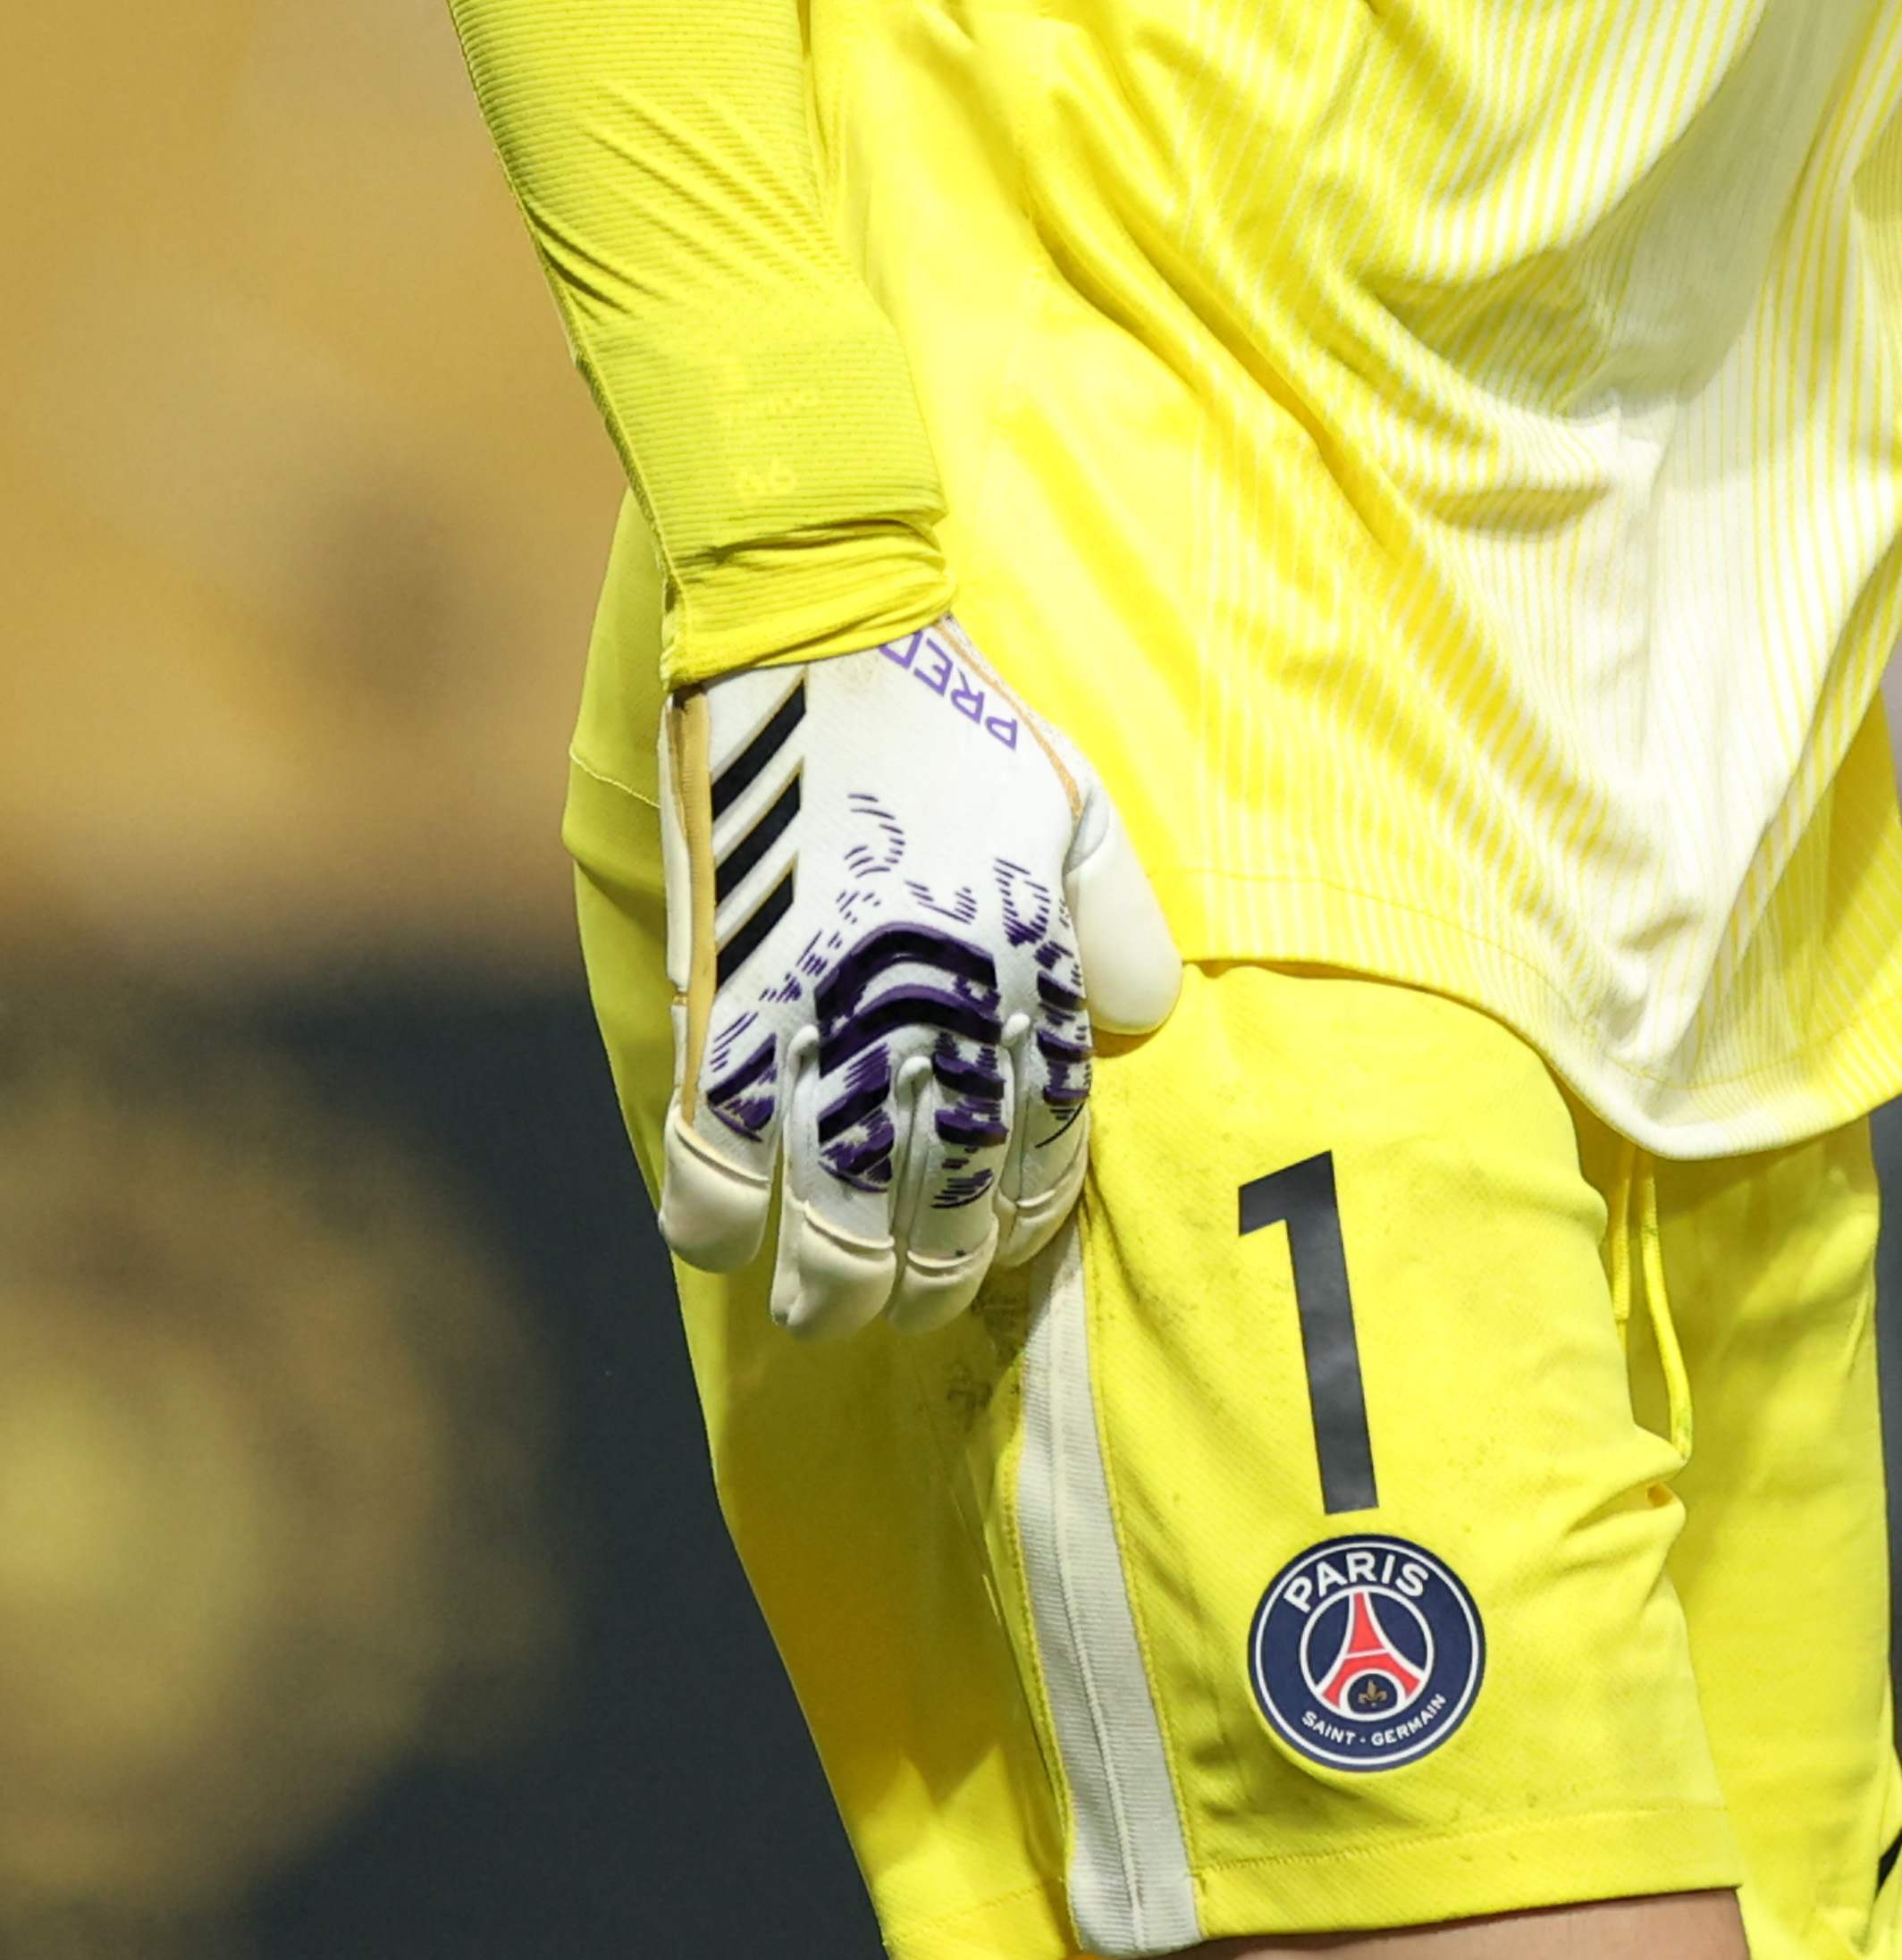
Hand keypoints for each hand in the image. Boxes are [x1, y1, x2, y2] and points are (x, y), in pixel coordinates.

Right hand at [656, 617, 1180, 1338]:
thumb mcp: (1080, 813)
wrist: (817, 650)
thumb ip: (1122, 934)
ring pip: (825, 1237)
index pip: (1040, 1164)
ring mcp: (819, 1037)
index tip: (1005, 1247)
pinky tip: (721, 1236)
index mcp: (1026, 993)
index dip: (1022, 1227)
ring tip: (822, 1309)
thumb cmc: (956, 728)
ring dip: (826, 1295)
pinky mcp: (719, 1021)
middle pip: (937, 1230)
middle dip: (928, 1289)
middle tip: (910, 1302)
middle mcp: (932, 1036)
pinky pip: (703, 1175)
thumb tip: (1140, 1030)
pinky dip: (709, 1230)